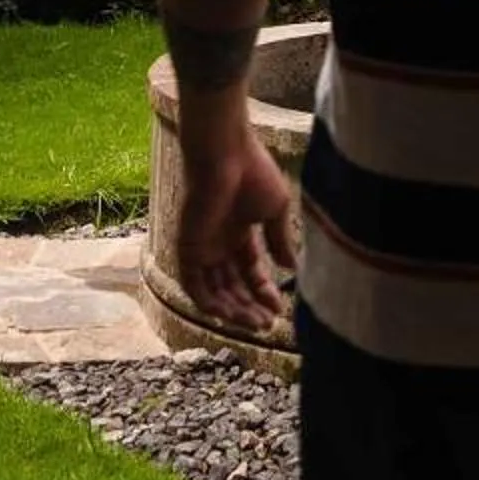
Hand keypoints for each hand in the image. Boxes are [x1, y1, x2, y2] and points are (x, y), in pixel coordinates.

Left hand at [179, 119, 294, 334]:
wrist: (226, 154)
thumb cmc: (253, 173)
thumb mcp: (276, 210)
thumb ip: (280, 241)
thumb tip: (291, 269)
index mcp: (239, 232)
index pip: (250, 271)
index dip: (264, 291)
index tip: (280, 308)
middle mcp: (218, 243)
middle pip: (232, 286)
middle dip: (250, 307)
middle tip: (268, 325)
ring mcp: (202, 247)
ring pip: (214, 291)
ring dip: (234, 310)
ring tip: (256, 323)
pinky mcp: (187, 249)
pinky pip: (195, 286)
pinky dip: (211, 303)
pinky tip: (231, 313)